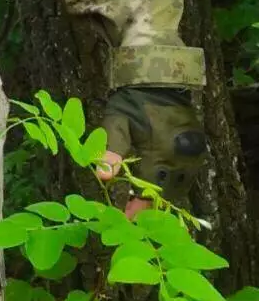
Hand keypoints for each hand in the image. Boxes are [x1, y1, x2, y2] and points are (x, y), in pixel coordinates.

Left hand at [96, 86, 206, 215]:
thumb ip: (111, 151)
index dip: (139, 206)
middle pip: (168, 192)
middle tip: (132, 213)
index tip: (127, 219)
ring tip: (143, 202)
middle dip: (151, 204)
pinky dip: (174, 182)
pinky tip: (159, 185)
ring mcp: (192, 152)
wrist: (158, 81)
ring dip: (164, 194)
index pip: (151, 190)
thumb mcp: (116, 124)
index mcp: (161, 152)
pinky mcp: (196, 147)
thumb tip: (103, 177)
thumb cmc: (131, 103)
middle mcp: (181, 156)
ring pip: (180, 184)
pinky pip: (187, 173)